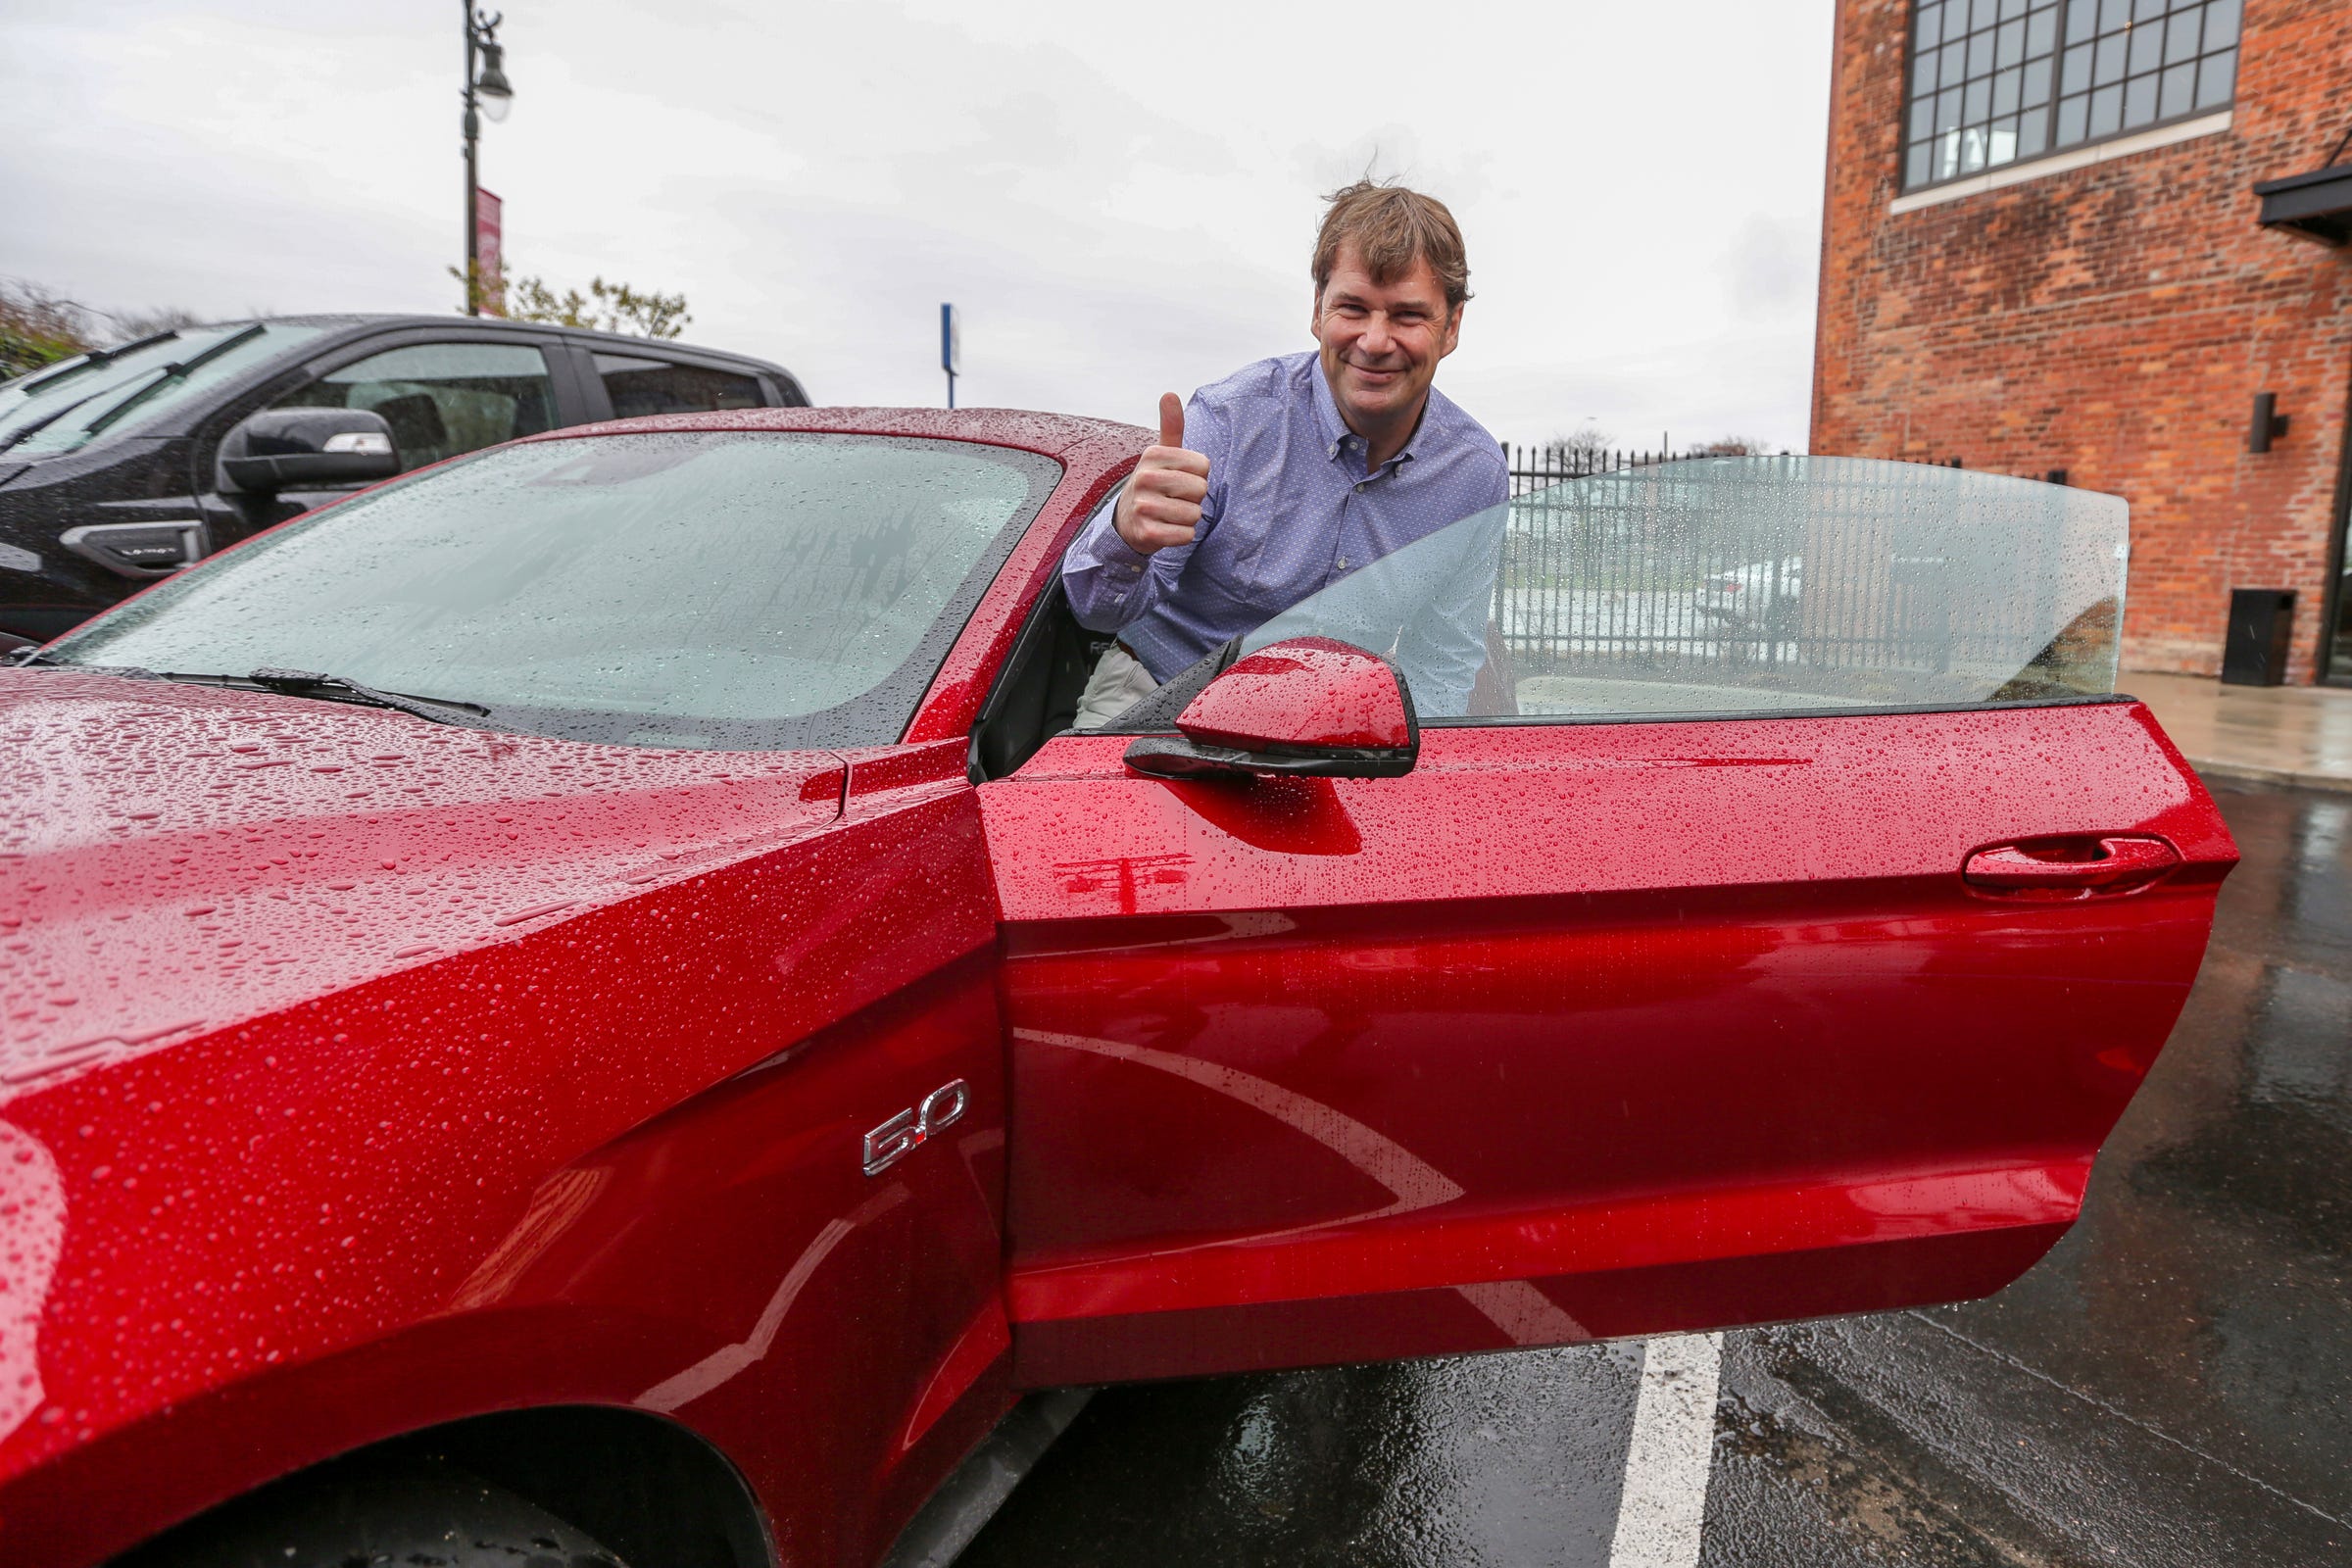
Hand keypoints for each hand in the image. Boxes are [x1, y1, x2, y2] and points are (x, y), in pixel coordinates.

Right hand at [1114, 392, 1209, 554]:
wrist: (1127, 522)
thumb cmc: (1154, 485)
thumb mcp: (1161, 454)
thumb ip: (1171, 426)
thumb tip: (1169, 393)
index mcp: (1153, 455)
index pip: (1203, 466)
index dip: (1197, 476)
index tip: (1178, 479)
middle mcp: (1144, 477)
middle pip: (1200, 490)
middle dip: (1193, 498)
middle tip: (1174, 499)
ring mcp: (1143, 506)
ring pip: (1194, 514)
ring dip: (1187, 518)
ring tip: (1169, 514)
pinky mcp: (1146, 533)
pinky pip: (1185, 535)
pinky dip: (1181, 536)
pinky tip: (1166, 529)